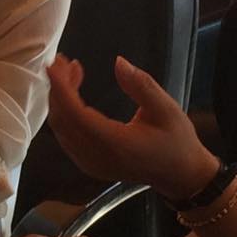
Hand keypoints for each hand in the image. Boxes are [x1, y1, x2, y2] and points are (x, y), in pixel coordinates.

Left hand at [47, 54, 218, 202]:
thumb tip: (118, 62)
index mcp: (116, 144)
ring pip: (61, 129)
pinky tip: (73, 94)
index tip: (56, 66)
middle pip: (63, 121)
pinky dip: (64, 113)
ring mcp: (91, 164)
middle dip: (58, 89)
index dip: (62, 89)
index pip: (78, 115)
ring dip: (60, 99)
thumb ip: (141, 85)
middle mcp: (98, 156)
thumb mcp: (166, 109)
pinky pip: (66, 137)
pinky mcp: (89, 164)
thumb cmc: (177, 141)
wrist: (180, 175)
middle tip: (64, 62)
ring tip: (71, 72)